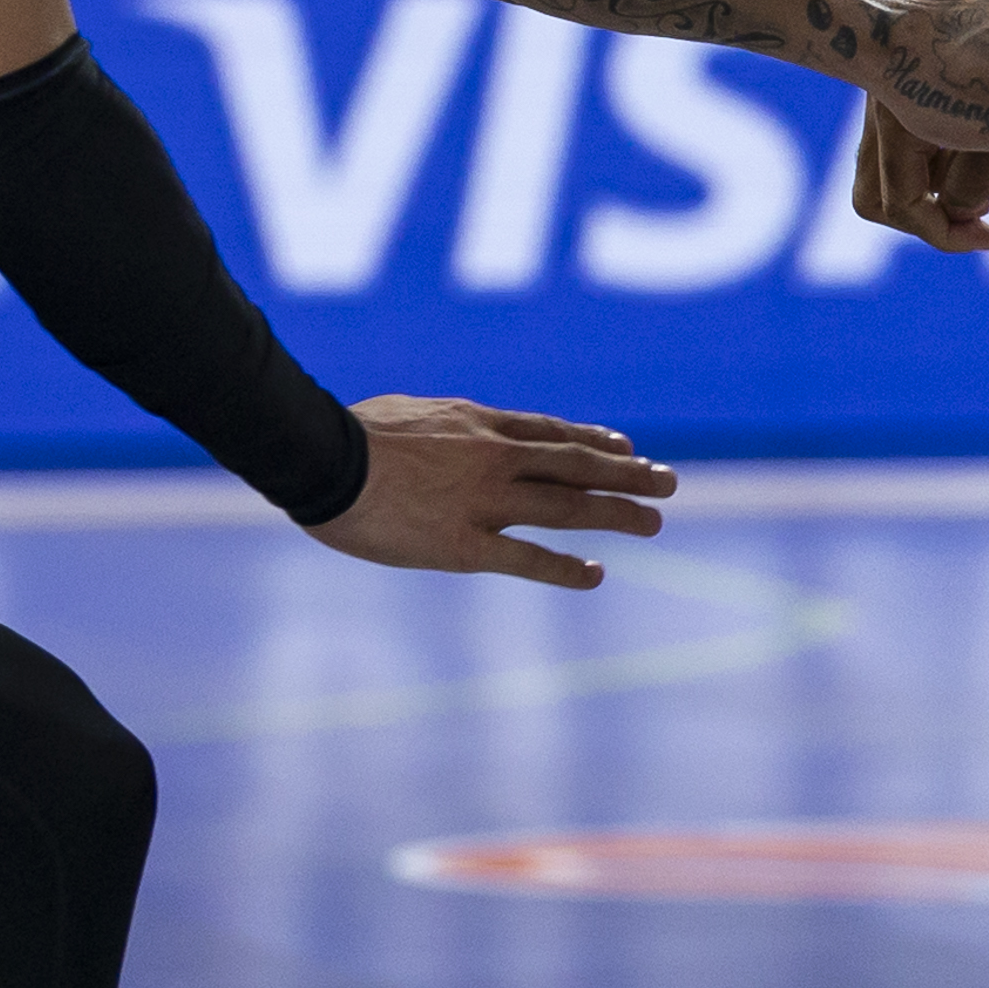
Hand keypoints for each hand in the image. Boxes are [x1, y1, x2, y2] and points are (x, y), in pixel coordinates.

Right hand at [306, 397, 675, 590]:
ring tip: (653, 524)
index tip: (626, 449)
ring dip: (616, 515)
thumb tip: (457, 427)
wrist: (320, 457)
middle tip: (668, 483)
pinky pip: (526, 559)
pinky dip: (566, 568)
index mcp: (479, 424)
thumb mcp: (411, 412)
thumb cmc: (349, 433)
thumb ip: (445, 424)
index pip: (552, 433)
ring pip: (567, 507)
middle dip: (628, 475)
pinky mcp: (463, 545)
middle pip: (577, 465)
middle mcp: (495, 459)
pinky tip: (596, 574)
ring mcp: (483, 502)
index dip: (594, 442)